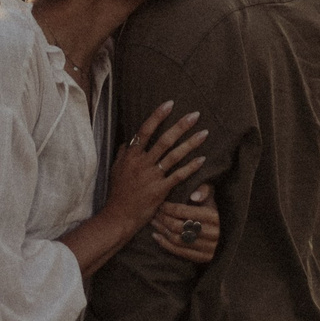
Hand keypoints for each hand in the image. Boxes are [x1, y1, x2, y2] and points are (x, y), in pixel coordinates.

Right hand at [110, 101, 205, 224]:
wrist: (118, 216)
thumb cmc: (117, 192)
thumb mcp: (115, 169)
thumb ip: (122, 153)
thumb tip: (127, 141)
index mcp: (131, 155)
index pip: (145, 131)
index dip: (157, 116)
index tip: (170, 104)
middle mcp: (142, 163)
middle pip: (164, 140)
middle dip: (181, 126)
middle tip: (195, 115)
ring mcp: (152, 176)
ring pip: (174, 156)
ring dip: (190, 143)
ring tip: (204, 133)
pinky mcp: (161, 190)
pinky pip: (179, 175)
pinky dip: (191, 167)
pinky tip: (202, 159)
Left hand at [152, 184, 218, 263]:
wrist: (228, 235)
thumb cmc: (215, 211)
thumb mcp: (213, 197)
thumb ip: (204, 190)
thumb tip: (193, 196)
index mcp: (214, 216)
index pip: (183, 212)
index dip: (168, 208)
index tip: (161, 204)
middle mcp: (212, 233)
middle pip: (178, 226)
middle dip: (163, 218)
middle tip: (155, 213)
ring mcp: (208, 248)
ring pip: (177, 239)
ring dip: (162, 230)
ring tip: (154, 222)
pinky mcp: (203, 258)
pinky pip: (179, 252)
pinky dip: (165, 244)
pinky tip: (156, 236)